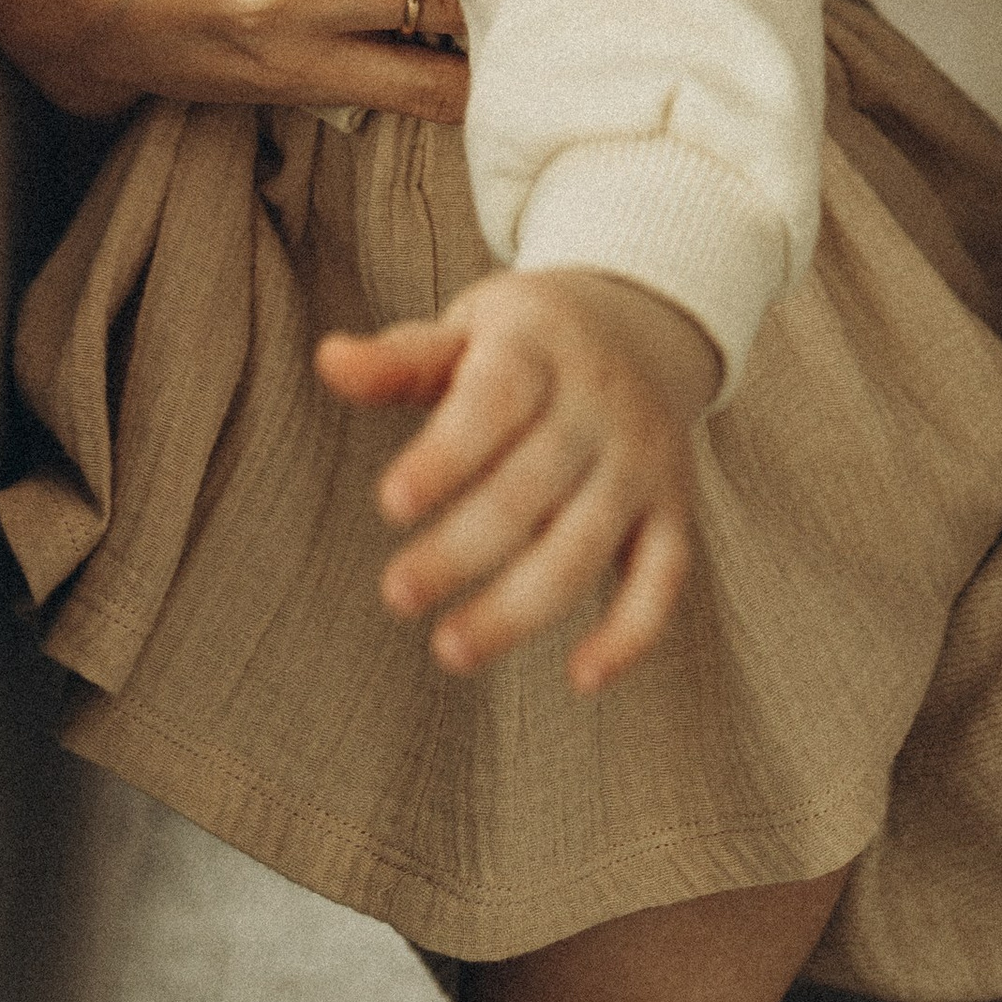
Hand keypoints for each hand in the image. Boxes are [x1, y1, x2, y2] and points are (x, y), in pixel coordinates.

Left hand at [318, 267, 717, 693]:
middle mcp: (599, 405)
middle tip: (396, 595)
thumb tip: (329, 361)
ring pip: (586, 545)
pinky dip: (633, 632)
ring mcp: (641, 460)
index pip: (495, 402)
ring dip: (520, 608)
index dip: (446, 456)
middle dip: (462, 549)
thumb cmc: (526, 340)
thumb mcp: (467, 330)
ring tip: (449, 649)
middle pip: (531, 487)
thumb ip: (400, 360)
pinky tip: (581, 678)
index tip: (389, 504)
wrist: (642, 323)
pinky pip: (665, 577)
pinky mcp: (672, 508)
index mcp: (540, 349)